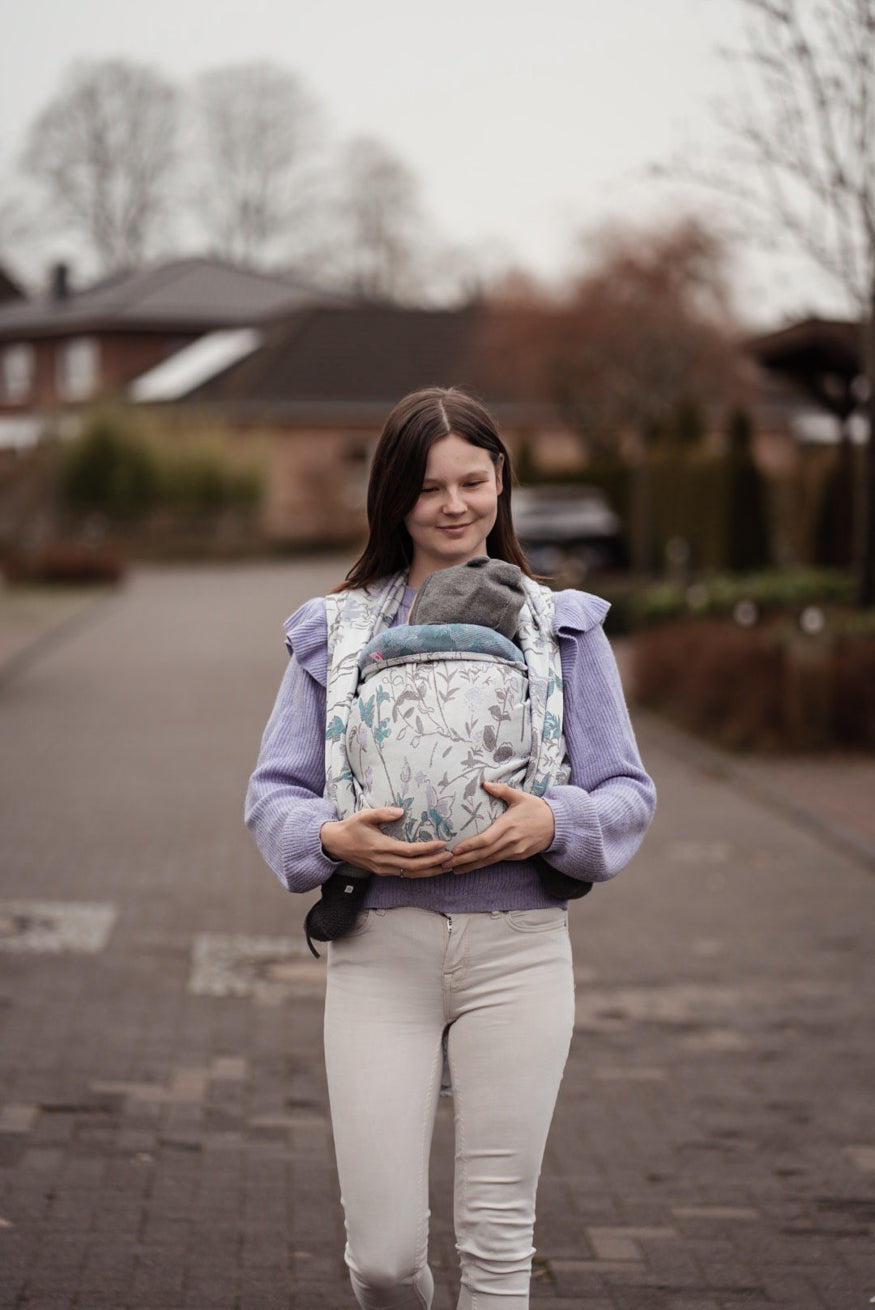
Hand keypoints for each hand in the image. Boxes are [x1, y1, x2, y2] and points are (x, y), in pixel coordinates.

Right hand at [320, 807, 453, 878]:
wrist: (336, 844)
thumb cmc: (351, 828)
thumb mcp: (364, 816)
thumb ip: (383, 813)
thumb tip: (401, 811)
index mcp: (381, 847)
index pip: (409, 851)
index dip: (427, 849)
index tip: (442, 844)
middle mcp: (384, 862)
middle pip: (414, 867)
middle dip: (434, 863)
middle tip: (451, 857)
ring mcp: (384, 869)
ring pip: (411, 875)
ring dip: (430, 871)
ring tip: (447, 866)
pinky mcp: (383, 872)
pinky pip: (405, 875)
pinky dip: (420, 873)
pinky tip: (431, 869)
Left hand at [449, 781, 554, 873]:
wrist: (558, 825)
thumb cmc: (536, 808)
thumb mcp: (520, 796)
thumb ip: (501, 790)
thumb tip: (484, 783)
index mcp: (508, 825)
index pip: (486, 839)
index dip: (470, 846)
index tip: (456, 850)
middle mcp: (511, 841)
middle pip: (484, 854)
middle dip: (465, 860)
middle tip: (447, 864)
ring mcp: (515, 851)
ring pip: (490, 861)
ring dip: (472, 866)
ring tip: (454, 870)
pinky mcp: (519, 856)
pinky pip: (498, 861)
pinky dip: (484, 864)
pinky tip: (472, 866)